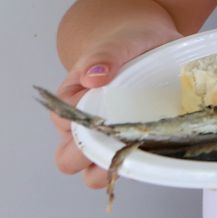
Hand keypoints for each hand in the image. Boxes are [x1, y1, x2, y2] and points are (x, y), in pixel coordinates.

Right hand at [51, 32, 179, 189]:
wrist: (149, 43)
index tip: (108, 117)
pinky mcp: (129, 146)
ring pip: (91, 174)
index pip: (63, 123)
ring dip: (108, 169)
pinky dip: (134, 167)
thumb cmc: (127, 43)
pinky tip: (153, 155)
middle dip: (89, 156)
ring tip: (135, 152)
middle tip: (120, 139)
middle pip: (67, 159)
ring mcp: (104, 139)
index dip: (81, 126)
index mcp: (70, 100)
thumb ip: (104, 55)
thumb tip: (94, 77)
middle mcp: (81, 125)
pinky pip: (123, 168)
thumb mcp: (117, 43)